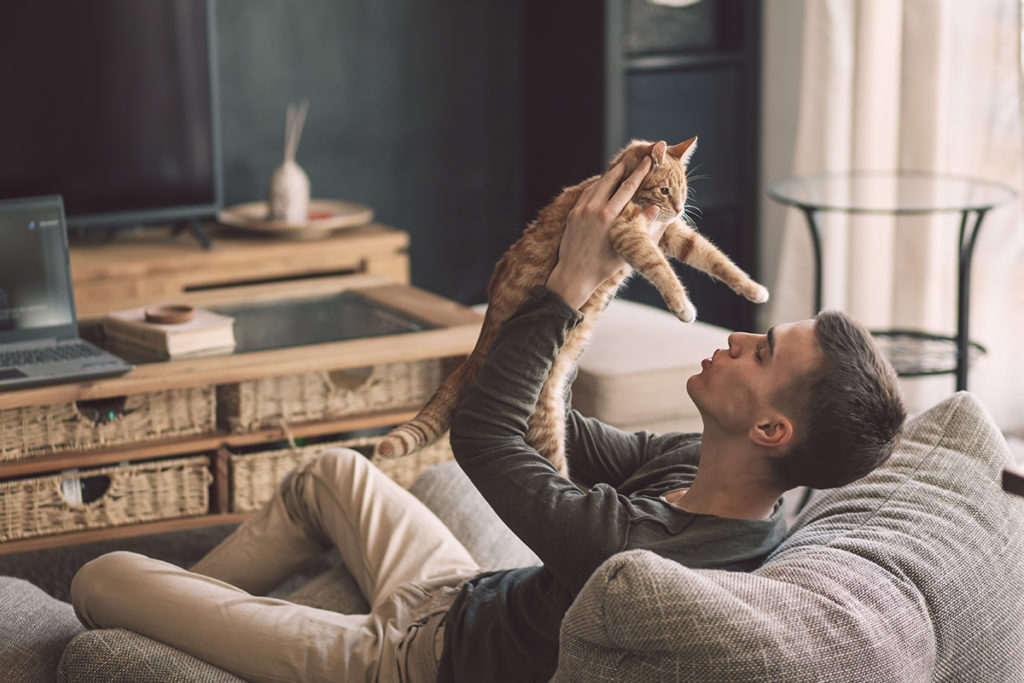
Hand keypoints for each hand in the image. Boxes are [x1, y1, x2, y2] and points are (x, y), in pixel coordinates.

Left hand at [546, 156, 665, 307]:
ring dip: (610, 175)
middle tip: (635, 157)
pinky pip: (586, 194)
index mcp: (608, 217)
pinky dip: (597, 186)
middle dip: (624, 167)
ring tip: (621, 168)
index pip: (627, 188)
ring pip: (597, 185)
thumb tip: (655, 208)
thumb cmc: (603, 267)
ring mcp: (580, 210)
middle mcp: (593, 209)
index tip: (647, 161)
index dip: (639, 173)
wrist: (574, 275)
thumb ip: (641, 226)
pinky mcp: (572, 214)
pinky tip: (603, 184)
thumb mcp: (626, 248)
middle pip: (610, 180)